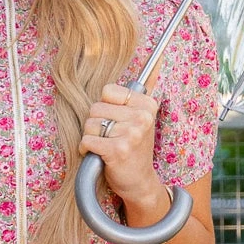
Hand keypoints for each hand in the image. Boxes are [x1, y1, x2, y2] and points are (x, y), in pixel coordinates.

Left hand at [79, 77, 168, 217]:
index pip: (107, 91)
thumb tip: (157, 61)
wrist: (140, 182)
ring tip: (104, 146)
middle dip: (95, 124)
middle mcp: (141, 117)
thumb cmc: (134, 149)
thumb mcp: (141, 118)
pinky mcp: (118, 150)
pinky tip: (96, 154)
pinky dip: (85, 148)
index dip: (104, 107)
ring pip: (89, 124)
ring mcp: (131, 134)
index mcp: (147, 105)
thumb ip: (139, 94)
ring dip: (90, 137)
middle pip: (95, 108)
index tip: (114, 120)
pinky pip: (87, 140)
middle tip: (108, 137)